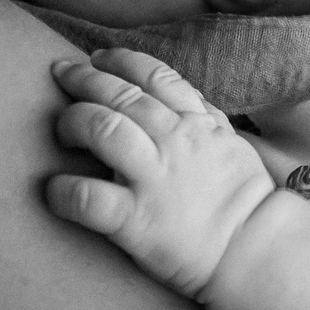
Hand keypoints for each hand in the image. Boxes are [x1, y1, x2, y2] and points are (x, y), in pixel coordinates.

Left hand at [46, 48, 276, 299]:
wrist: (256, 250)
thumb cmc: (244, 199)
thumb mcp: (231, 142)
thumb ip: (204, 116)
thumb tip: (182, 96)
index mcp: (195, 123)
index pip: (153, 75)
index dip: (119, 61)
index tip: (96, 59)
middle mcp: (172, 142)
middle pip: (119, 94)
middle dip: (83, 79)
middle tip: (61, 74)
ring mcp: (153, 179)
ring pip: (101, 129)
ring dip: (72, 122)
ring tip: (62, 129)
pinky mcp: (136, 220)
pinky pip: (87, 197)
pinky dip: (63, 191)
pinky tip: (54, 191)